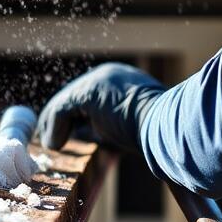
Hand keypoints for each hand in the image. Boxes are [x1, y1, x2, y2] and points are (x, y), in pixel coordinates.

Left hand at [39, 63, 164, 152]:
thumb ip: (118, 130)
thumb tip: (101, 141)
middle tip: (52, 141)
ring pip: (66, 103)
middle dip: (61, 119)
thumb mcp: (137, 129)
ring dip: (54, 124)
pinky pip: (62, 110)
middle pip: (75, 98)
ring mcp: (99, 81)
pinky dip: (55, 128)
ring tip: (52, 146)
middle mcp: (110, 76)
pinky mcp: (89, 92)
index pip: (92, 99)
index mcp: (125, 82)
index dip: (78, 119)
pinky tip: (56, 145)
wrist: (170, 126)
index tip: (69, 137)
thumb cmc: (162, 134)